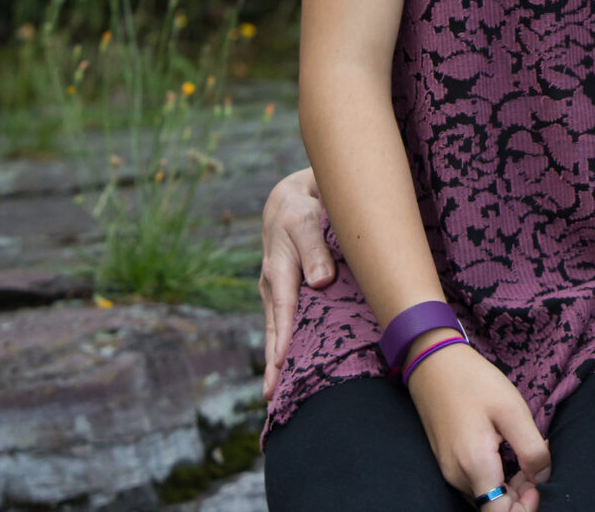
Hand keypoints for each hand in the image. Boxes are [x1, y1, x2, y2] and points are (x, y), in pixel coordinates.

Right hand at [258, 166, 330, 400]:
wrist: (291, 201)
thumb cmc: (301, 209)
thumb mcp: (306, 221)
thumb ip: (315, 249)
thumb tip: (323, 281)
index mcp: (279, 271)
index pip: (284, 310)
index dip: (285, 337)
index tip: (283, 364)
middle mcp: (273, 286)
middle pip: (275, 329)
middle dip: (273, 363)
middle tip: (272, 394)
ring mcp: (277, 292)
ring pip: (277, 331)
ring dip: (277, 359)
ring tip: (276, 392)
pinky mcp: (285, 293)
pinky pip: (284, 324)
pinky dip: (284, 345)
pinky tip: (289, 365)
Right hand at [407, 337, 551, 509]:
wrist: (433, 364)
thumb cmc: (474, 382)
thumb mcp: (512, 410)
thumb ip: (531, 449)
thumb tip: (543, 477)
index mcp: (474, 465)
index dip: (523, 509)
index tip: (538, 485)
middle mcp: (457, 476)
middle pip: (493, 507)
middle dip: (521, 497)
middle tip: (538, 467)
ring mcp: (449, 471)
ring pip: (485, 498)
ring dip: (510, 489)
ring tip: (525, 458)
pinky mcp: (447, 463)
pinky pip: (476, 485)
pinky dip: (496, 480)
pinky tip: (509, 457)